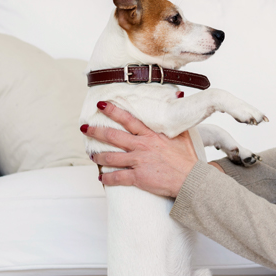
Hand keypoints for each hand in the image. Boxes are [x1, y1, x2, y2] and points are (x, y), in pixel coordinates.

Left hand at [81, 101, 197, 197]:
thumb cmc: (188, 159)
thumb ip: (176, 119)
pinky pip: (117, 177)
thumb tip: (178, 96)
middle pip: (113, 136)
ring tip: (91, 155)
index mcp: (151, 135)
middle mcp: (142, 146)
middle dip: (96, 131)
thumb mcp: (184, 135)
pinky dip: (107, 178)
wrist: (191, 180)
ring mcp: (138, 162)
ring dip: (98, 155)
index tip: (101, 105)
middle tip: (85, 128)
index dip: (113, 111)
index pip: (128, 120)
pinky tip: (101, 177)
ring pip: (111, 157)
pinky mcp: (138, 177)